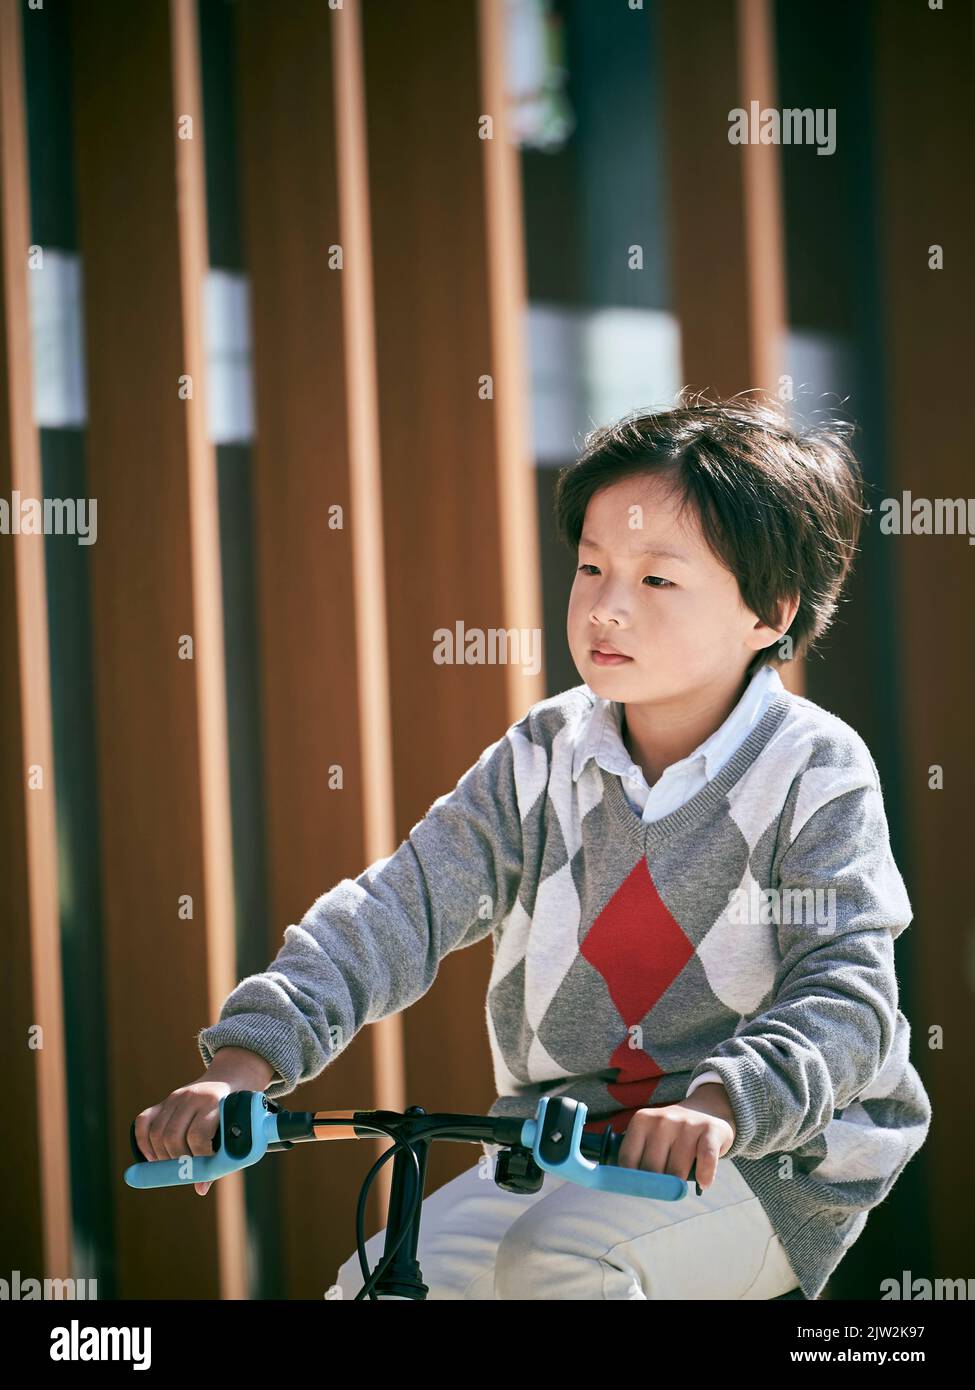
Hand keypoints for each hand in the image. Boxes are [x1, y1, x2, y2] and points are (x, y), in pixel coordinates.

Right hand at [134, 1049, 273, 1196]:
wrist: (232, 1076)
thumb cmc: (236, 1109)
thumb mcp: (237, 1126)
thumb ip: (221, 1155)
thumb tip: (200, 1189)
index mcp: (214, 1101)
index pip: (198, 1135)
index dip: (198, 1157)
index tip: (203, 1170)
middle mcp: (191, 1096)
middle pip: (172, 1136)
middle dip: (177, 1160)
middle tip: (186, 1170)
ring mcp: (175, 1097)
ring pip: (156, 1132)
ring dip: (160, 1156)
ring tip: (173, 1166)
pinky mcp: (164, 1101)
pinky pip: (142, 1122)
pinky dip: (143, 1143)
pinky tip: (153, 1157)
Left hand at [617, 1086, 735, 1190]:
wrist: (705, 1109)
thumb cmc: (672, 1134)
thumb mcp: (649, 1136)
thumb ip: (636, 1158)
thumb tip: (626, 1187)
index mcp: (641, 1120)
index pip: (627, 1162)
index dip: (632, 1181)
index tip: (640, 1187)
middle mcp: (662, 1120)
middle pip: (652, 1171)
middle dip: (658, 1184)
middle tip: (665, 1182)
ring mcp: (687, 1124)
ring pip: (677, 1172)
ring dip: (680, 1183)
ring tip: (682, 1177)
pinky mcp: (711, 1130)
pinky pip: (706, 1161)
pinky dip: (704, 1176)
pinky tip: (703, 1182)